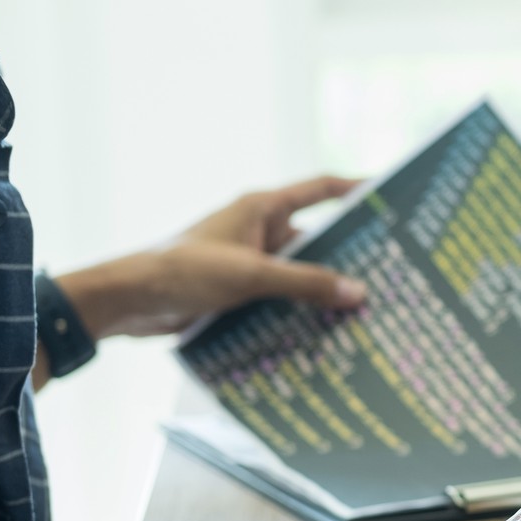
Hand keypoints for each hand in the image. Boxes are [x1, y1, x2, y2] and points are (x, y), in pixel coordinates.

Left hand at [58, 176, 367, 338]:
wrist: (128, 302)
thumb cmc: (184, 272)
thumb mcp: (250, 275)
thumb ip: (304, 283)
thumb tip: (358, 292)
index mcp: (261, 208)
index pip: (320, 189)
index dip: (356, 189)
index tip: (392, 196)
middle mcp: (260, 230)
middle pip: (317, 238)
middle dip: (350, 255)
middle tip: (392, 271)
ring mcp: (251, 261)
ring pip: (301, 273)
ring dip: (325, 290)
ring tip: (367, 310)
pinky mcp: (241, 289)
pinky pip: (283, 297)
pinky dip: (302, 310)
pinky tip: (327, 332)